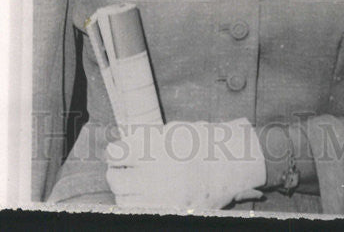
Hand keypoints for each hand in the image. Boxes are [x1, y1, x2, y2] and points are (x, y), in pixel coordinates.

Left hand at [104, 118, 265, 209]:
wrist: (230, 165)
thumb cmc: (202, 143)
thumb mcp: (173, 131)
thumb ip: (146, 139)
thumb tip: (121, 149)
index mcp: (156, 150)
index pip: (117, 153)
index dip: (113, 152)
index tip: (116, 152)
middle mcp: (156, 175)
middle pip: (116, 178)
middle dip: (114, 172)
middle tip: (119, 169)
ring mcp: (163, 197)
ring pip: (124, 199)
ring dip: (124, 191)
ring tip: (132, 184)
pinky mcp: (171, 212)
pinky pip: (140, 212)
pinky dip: (136, 205)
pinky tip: (143, 197)